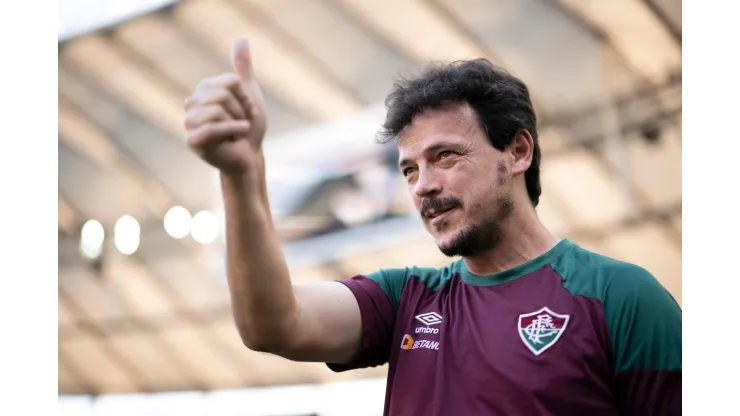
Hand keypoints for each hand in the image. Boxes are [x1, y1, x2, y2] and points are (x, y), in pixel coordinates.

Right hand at [184, 38, 267, 174]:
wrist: (250, 156)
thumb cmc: (248, 128)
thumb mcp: (249, 94)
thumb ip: (242, 69)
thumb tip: (241, 39)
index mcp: (203, 90)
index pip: (228, 82)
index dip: (244, 97)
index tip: (246, 110)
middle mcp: (192, 104)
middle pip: (221, 94)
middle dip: (241, 110)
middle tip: (242, 123)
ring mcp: (189, 123)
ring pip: (216, 110)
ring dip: (236, 122)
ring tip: (236, 132)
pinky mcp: (192, 140)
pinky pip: (213, 127)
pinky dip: (233, 131)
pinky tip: (238, 136)